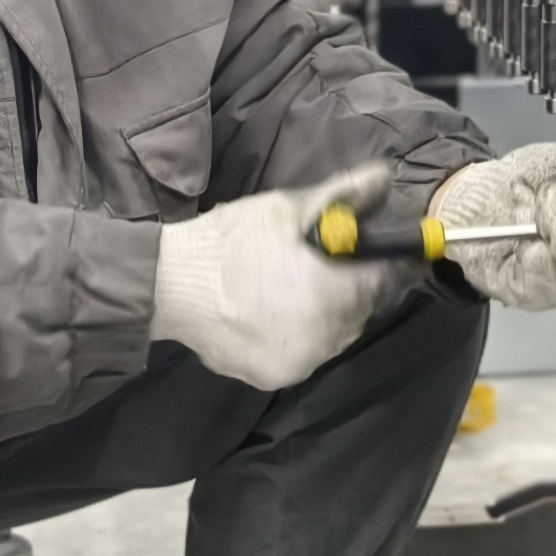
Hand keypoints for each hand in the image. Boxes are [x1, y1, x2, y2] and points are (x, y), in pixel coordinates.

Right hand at [149, 163, 413, 391]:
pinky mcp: (273, 379)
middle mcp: (323, 338)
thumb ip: (343, 194)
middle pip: (361, 311)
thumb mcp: (287, 208)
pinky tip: (282, 313)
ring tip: (304, 289)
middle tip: (332, 266)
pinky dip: (303, 335)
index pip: (384, 281)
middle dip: (354, 288)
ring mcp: (299, 364)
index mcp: (332, 294)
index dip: (385, 263)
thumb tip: (385, 177)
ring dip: (330, 314)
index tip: (379, 251)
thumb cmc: (232, 241)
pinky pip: (306, 354)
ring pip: (334, 336)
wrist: (170, 285)